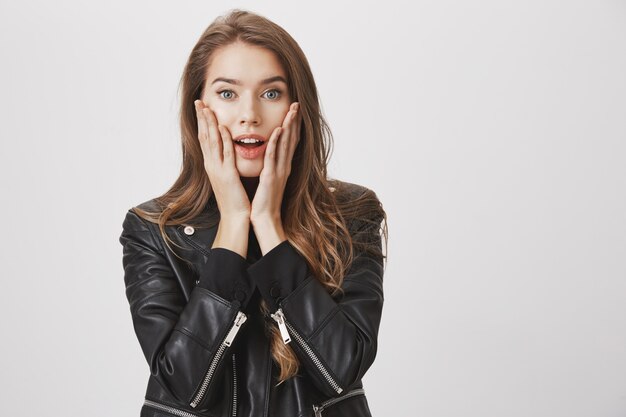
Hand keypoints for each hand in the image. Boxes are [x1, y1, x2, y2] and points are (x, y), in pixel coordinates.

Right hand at [194, 100, 250, 220]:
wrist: (235, 217)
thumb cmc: (233, 199)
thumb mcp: (227, 178)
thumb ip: (225, 164)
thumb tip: (224, 153)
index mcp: (212, 166)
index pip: (204, 139)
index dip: (202, 123)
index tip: (201, 108)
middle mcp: (211, 166)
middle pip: (204, 137)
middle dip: (202, 118)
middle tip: (198, 102)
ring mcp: (218, 170)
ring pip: (212, 142)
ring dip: (210, 124)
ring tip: (207, 108)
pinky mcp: (228, 175)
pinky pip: (225, 154)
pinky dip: (224, 140)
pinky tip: (223, 127)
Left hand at [250, 102, 301, 252]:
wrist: (264, 218)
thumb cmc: (265, 201)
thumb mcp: (270, 181)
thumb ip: (273, 168)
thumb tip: (273, 160)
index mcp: (283, 167)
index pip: (290, 142)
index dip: (293, 126)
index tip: (294, 112)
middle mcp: (284, 166)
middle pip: (291, 140)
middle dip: (294, 122)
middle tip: (297, 105)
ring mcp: (279, 171)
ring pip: (285, 144)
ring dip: (288, 127)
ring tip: (291, 111)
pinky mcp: (270, 176)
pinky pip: (273, 156)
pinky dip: (276, 142)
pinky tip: (277, 130)